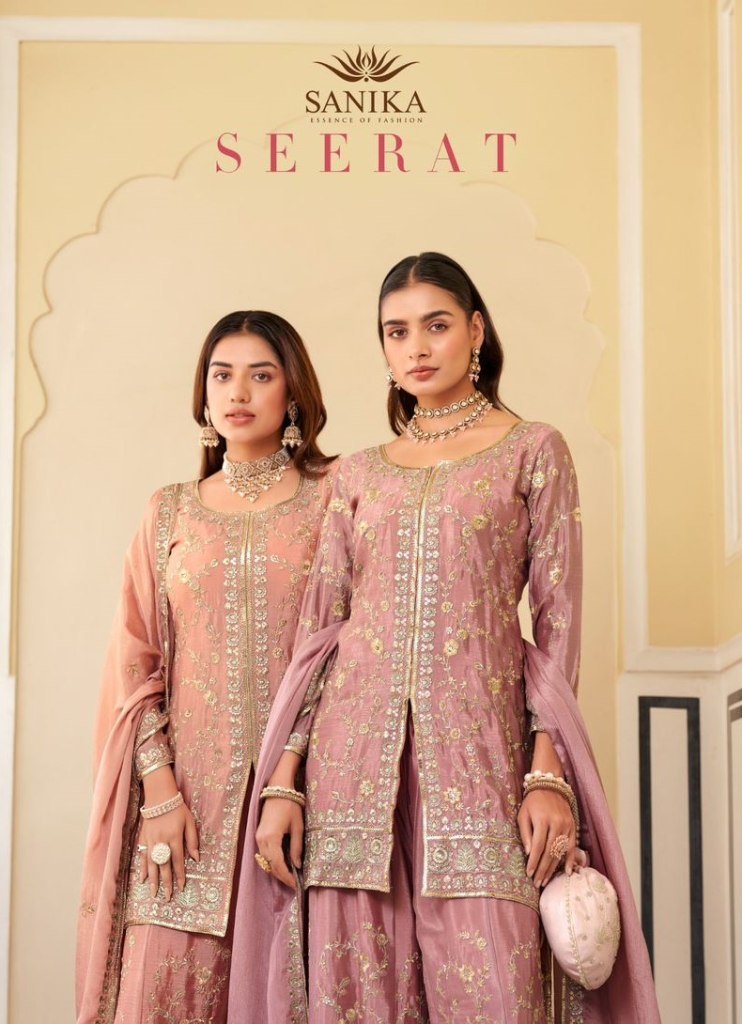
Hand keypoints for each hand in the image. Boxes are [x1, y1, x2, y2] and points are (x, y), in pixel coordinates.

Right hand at [138, 766, 199, 899]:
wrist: (160, 797)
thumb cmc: (178, 809)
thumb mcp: (190, 822)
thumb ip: (193, 840)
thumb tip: (196, 858)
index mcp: (175, 837)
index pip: (178, 861)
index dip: (180, 875)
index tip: (181, 888)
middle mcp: (162, 841)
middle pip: (164, 866)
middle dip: (166, 883)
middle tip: (167, 898)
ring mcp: (151, 841)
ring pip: (151, 864)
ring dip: (152, 880)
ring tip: (153, 894)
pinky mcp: (143, 839)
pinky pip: (142, 857)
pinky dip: (142, 868)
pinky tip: (142, 879)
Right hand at [255, 798, 303, 889]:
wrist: (278, 790)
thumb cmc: (291, 805)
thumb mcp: (298, 827)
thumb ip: (297, 847)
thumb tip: (297, 865)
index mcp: (272, 837)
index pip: (277, 864)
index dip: (286, 876)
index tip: (296, 884)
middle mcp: (261, 839)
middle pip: (270, 865)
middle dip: (281, 876)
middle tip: (294, 883)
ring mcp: (258, 837)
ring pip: (265, 861)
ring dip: (276, 869)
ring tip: (290, 875)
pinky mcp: (259, 834)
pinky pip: (264, 853)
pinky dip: (272, 861)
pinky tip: (282, 863)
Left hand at [517, 788, 577, 887]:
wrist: (550, 785)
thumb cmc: (532, 802)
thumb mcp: (523, 814)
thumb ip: (525, 833)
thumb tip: (528, 853)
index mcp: (542, 820)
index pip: (537, 846)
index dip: (533, 861)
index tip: (529, 874)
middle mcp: (556, 823)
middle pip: (549, 852)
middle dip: (543, 869)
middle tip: (538, 883)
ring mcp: (566, 825)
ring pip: (560, 851)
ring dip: (553, 868)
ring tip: (547, 880)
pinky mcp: (573, 827)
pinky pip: (572, 846)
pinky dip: (571, 860)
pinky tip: (569, 872)